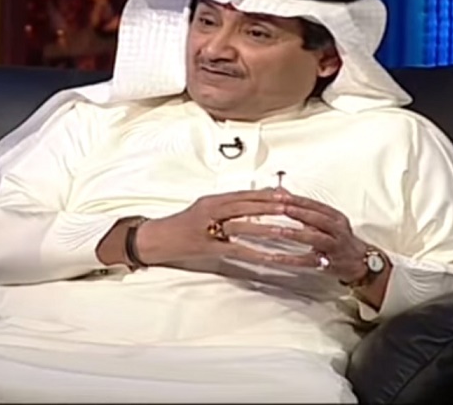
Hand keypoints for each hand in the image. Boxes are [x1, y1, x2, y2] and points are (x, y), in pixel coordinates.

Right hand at [135, 189, 290, 264]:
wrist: (156, 239)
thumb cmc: (181, 226)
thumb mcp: (204, 211)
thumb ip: (227, 208)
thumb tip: (254, 207)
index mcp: (213, 200)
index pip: (246, 194)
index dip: (268, 194)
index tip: (289, 195)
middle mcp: (212, 209)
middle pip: (247, 205)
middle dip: (273, 207)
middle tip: (296, 208)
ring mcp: (209, 227)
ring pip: (244, 225)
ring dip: (268, 228)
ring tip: (288, 230)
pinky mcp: (208, 246)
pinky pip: (236, 250)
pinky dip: (255, 254)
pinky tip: (270, 259)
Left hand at [254, 190, 369, 282]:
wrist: (361, 261)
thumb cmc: (338, 238)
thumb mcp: (325, 220)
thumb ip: (304, 208)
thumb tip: (282, 192)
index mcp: (335, 217)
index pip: (315, 205)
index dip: (298, 199)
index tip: (280, 195)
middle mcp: (337, 229)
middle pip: (317, 218)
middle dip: (299, 212)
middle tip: (281, 207)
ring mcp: (334, 246)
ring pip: (315, 238)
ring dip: (295, 234)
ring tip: (278, 231)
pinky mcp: (329, 263)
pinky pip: (309, 261)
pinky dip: (292, 259)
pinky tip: (277, 257)